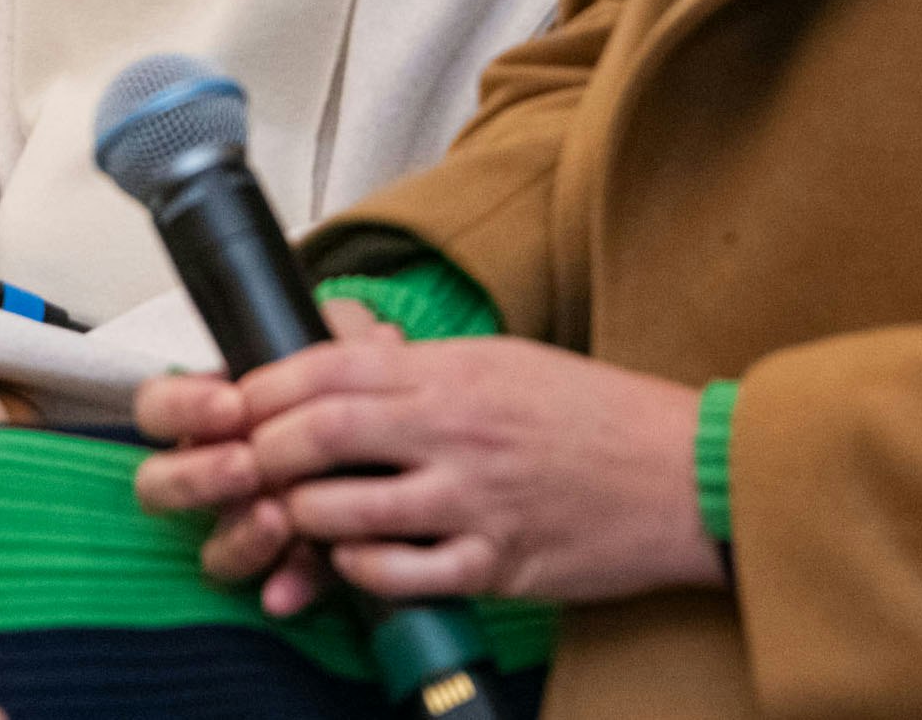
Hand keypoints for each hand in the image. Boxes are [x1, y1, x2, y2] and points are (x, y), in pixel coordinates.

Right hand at [135, 299, 394, 616]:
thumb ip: (348, 339)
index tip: (230, 404)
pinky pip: (272, 589)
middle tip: (246, 464)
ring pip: (208, 549)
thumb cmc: (364, 402)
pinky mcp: (290, 571)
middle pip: (158, 485)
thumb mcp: (355, 361)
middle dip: (195, 477)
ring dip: (236, 536)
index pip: (159, 408)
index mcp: (213, 419)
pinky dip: (285, 585)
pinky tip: (291, 589)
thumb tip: (366, 331)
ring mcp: (246, 529)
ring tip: (277, 516)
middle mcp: (216, 478)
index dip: (181, 408)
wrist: (414, 465)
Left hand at [139, 324, 723, 611]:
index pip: (327, 369)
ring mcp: (474, 501)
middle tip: (246, 465)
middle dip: (265, 452)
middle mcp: (455, 431)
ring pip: (348, 511)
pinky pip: (401, 573)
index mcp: (452, 373)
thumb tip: (340, 348)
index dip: (265, 388)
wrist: (684, 474)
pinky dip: (361, 570)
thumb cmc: (593, 414)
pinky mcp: (497, 562)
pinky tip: (354, 558)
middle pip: (321, 434)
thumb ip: (419, 364)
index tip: (238, 403)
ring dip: (302, 516)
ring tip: (292, 514)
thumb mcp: (501, 360)